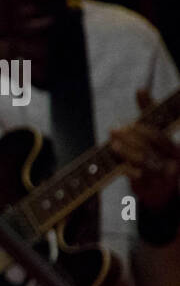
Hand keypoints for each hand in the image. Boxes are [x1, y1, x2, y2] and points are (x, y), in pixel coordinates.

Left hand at [110, 90, 179, 210]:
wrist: (164, 196)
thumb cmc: (157, 159)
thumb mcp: (155, 140)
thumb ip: (149, 116)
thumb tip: (140, 89)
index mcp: (175, 148)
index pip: (161, 130)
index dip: (147, 120)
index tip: (133, 111)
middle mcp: (174, 160)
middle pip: (152, 143)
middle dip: (132, 134)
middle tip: (115, 129)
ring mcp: (164, 175)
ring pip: (144, 159)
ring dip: (127, 150)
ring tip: (113, 144)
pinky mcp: (152, 188)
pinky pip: (138, 176)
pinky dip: (127, 168)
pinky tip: (118, 164)